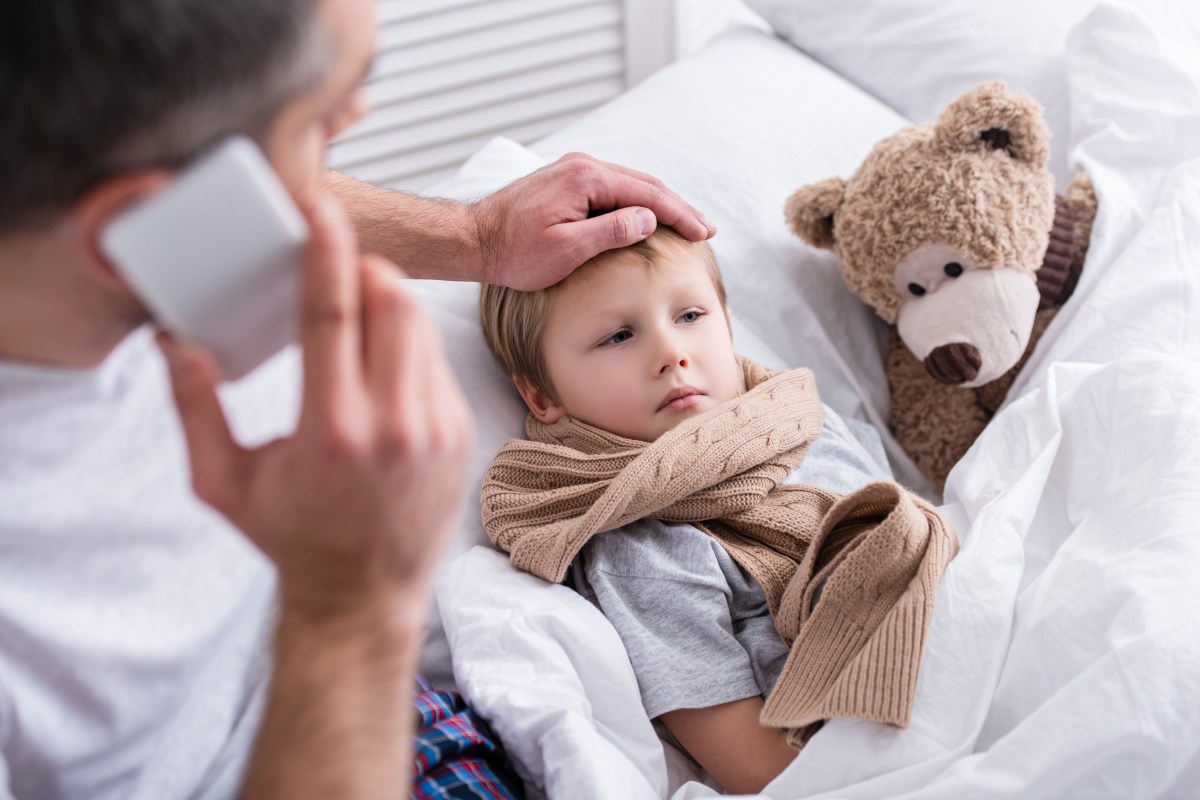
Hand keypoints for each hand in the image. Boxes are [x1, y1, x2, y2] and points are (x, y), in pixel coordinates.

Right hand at [158, 195, 472, 621]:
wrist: (364, 596)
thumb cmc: (292, 539)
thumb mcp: (223, 484)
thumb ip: (194, 410)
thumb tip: (178, 342)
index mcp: (331, 431)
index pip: (334, 314)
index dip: (327, 252)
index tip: (322, 211)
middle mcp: (394, 425)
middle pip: (391, 301)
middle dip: (361, 270)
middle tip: (333, 271)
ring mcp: (436, 429)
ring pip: (420, 324)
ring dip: (386, 303)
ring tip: (353, 317)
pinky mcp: (458, 433)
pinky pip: (436, 360)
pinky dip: (406, 346)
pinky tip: (378, 370)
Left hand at [471, 152, 715, 290]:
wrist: (474, 240)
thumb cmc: (514, 251)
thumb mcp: (566, 249)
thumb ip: (611, 231)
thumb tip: (650, 218)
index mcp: (586, 179)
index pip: (647, 194)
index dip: (680, 214)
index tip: (704, 233)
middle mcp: (583, 166)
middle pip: (645, 184)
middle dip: (678, 207)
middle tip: (706, 229)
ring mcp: (574, 172)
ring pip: (631, 185)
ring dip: (660, 205)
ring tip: (686, 223)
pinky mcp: (568, 182)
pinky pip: (614, 189)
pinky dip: (638, 202)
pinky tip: (649, 217)